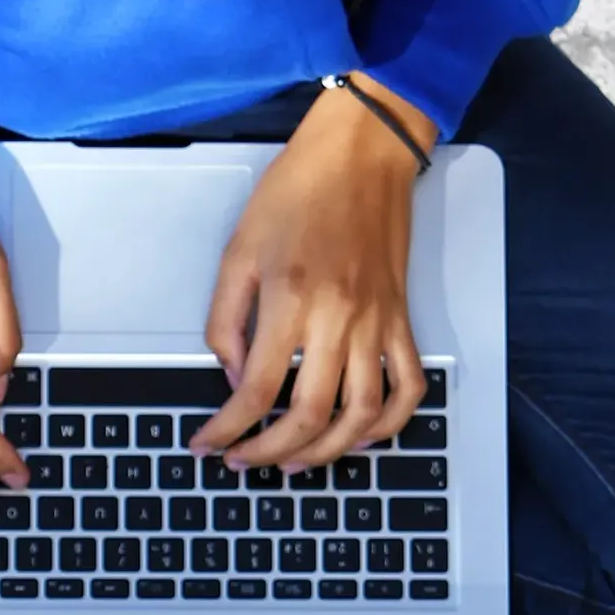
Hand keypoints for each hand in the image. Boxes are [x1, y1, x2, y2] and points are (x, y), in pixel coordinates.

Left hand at [189, 72, 439, 472]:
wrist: (361, 153)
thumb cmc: (298, 188)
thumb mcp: (238, 248)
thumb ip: (226, 318)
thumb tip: (233, 374)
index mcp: (290, 298)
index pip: (257, 390)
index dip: (227, 429)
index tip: (207, 443)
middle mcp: (339, 318)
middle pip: (310, 416)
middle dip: (270, 452)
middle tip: (244, 460)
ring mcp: (377, 322)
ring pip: (361, 417)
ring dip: (327, 453)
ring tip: (294, 461)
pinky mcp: (402, 319)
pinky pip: (407, 388)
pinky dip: (389, 424)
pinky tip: (360, 436)